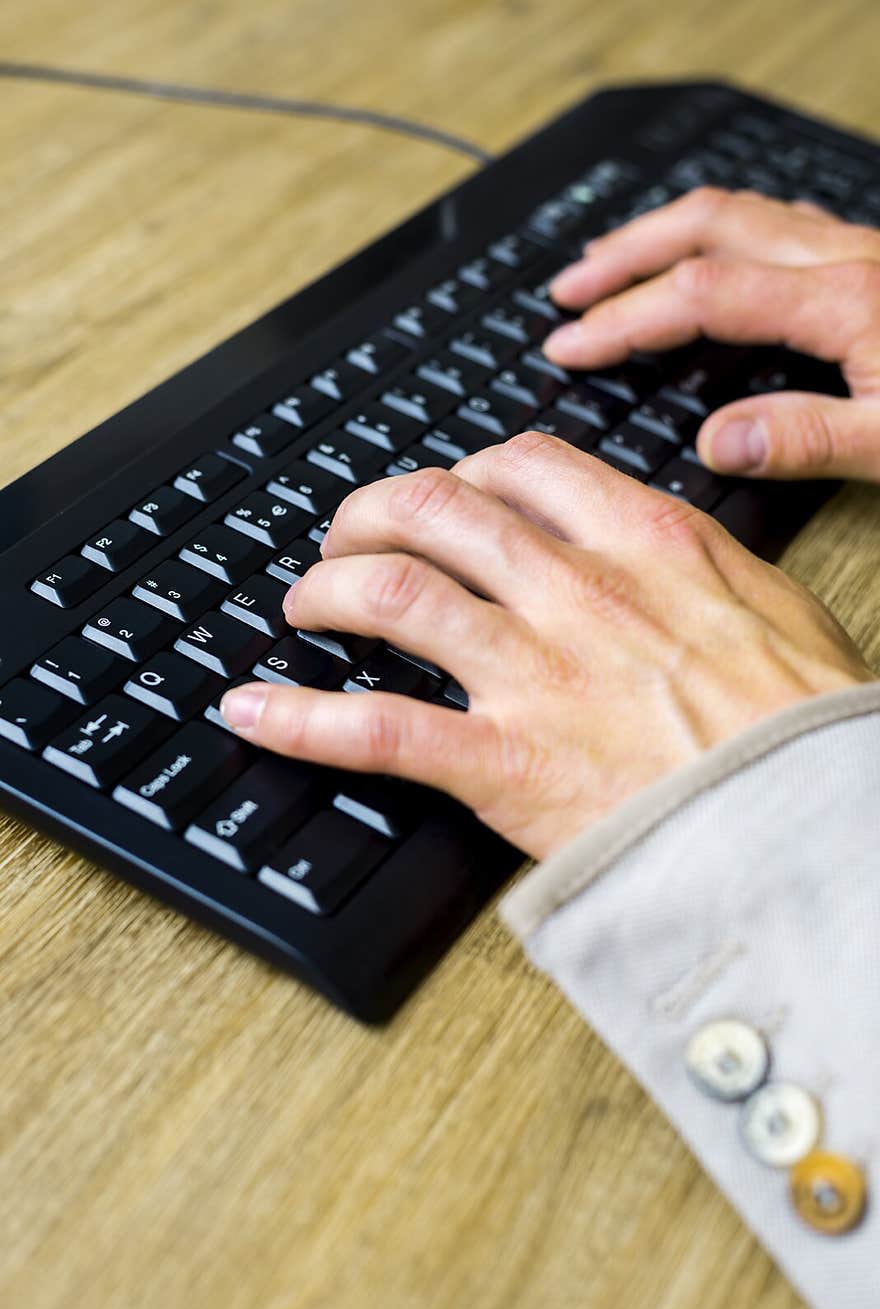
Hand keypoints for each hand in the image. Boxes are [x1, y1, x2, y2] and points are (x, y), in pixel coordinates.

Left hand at [220, 439, 872, 859]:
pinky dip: (299, 720)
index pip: (522, 469)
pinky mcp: (503, 764)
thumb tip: (659, 533)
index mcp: (646, 543)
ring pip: (392, 594)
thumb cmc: (805, 727)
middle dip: (372, 513)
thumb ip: (701, 557)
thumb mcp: (778, 604)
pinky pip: (377, 731)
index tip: (447, 494)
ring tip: (305, 604)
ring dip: (327, 590)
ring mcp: (533, 674)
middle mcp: (576, 592)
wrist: (811, 826)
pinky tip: (253, 713)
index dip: (463, 473)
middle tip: (348, 537)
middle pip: (435, 512)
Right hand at [545, 188, 879, 481]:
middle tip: (569, 289)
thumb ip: (806, 441)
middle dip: (624, 255)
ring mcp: (863, 250)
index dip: (622, 319)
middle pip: (706, 226)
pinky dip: (721, 235)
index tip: (571, 346)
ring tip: (615, 261)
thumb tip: (716, 443)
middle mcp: (848, 257)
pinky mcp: (877, 260)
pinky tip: (711, 256)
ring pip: (741, 213)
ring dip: (666, 234)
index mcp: (846, 300)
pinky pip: (779, 224)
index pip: (701, 296)